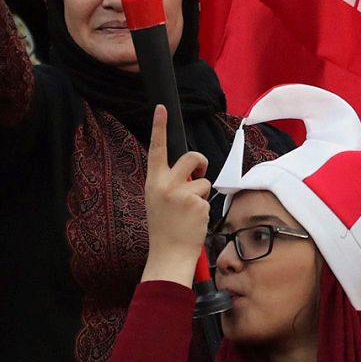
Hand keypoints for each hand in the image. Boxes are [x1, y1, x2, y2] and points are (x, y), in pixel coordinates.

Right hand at [141, 106, 211, 283]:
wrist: (168, 253)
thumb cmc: (165, 226)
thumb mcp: (158, 199)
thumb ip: (169, 181)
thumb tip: (189, 170)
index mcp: (153, 182)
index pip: (157, 149)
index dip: (159, 127)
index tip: (162, 108)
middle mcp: (165, 184)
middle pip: (192, 156)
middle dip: (201, 162)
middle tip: (199, 174)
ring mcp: (181, 193)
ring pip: (204, 179)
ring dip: (201, 193)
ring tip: (189, 210)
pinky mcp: (196, 203)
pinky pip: (207, 196)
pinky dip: (204, 207)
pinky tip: (193, 220)